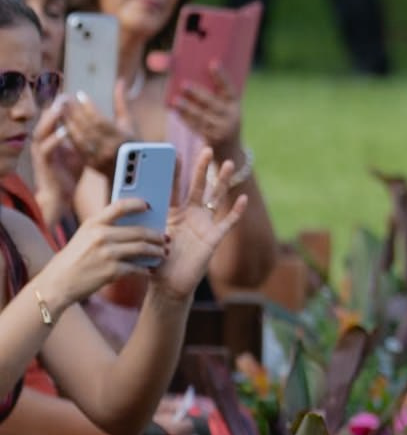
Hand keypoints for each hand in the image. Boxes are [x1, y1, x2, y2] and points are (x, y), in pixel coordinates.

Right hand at [32, 96, 86, 199]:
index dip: (61, 107)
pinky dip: (55, 139)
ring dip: (52, 118)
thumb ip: (83, 140)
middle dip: (56, 108)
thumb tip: (97, 128)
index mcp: (51, 139)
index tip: (71, 95)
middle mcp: (43, 143)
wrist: (59, 197)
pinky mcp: (43, 163)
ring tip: (61, 107)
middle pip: (46, 120)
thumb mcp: (78, 154)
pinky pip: (46, 148)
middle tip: (65, 96)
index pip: (54, 119)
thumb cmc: (68, 176)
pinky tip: (63, 131)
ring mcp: (41, 152)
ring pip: (43, 130)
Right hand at [37, 196, 166, 310]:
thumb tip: (134, 226)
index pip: (120, 206)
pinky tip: (150, 269)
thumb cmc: (74, 259)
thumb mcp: (84, 236)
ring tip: (163, 253)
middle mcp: (100, 235)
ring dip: (156, 251)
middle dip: (156, 235)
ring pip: (142, 248)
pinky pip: (137, 268)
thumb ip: (104, 229)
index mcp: (93, 223)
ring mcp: (107, 253)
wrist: (58, 283)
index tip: (150, 206)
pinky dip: (146, 269)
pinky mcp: (112, 271)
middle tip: (165, 238)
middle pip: (139, 231)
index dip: (138, 204)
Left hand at [62, 74, 133, 180]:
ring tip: (60, 108)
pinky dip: (68, 134)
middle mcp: (109, 148)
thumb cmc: (131, 141)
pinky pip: (76, 147)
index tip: (80, 95)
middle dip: (74, 111)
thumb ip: (121, 102)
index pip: (101, 121)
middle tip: (64, 98)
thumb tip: (119, 81)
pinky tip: (62, 123)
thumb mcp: (129, 121)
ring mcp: (99, 158)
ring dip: (68, 122)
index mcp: (121, 137)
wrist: (130, 171)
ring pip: (79, 137)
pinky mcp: (90, 163)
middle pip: (87, 128)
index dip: (89, 107)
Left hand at [155, 148, 247, 299]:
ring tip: (229, 165)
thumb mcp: (146, 238)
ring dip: (223, 182)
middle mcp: (190, 215)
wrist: (168, 284)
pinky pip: (227, 223)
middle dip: (202, 168)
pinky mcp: (213, 238)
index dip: (172, 171)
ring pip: (215, 199)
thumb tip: (136, 205)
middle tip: (207, 149)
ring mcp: (203, 225)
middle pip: (198, 186)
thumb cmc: (155, 261)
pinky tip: (242, 198)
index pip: (172, 187)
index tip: (171, 153)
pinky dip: (235, 211)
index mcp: (171, 212)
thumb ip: (144, 221)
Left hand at [173, 69, 242, 159]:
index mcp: (235, 105)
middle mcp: (232, 117)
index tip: (213, 64)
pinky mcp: (212, 139)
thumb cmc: (222, 120)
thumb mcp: (225, 108)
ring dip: (188, 108)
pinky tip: (176, 111)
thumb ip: (214, 94)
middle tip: (184, 85)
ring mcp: (223, 130)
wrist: (230, 149)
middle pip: (213, 104)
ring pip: (203, 117)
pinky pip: (197, 127)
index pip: (229, 89)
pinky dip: (185, 119)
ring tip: (176, 100)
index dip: (222, 77)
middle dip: (198, 94)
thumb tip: (190, 77)